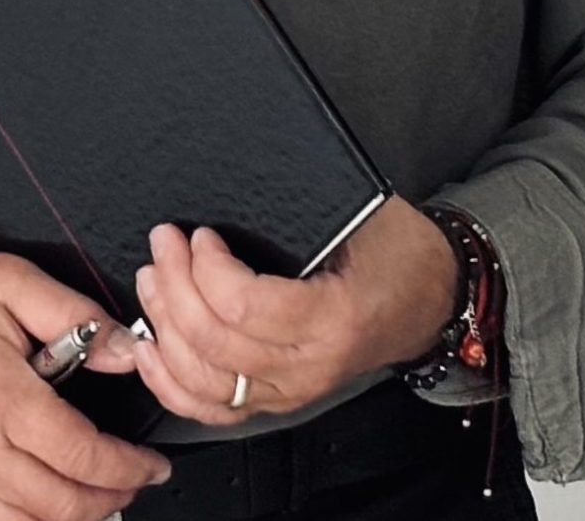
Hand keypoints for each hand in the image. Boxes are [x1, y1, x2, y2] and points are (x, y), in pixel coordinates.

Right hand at [0, 246, 172, 520]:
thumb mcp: (8, 280)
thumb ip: (73, 313)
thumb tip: (124, 349)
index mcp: (1, 398)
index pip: (81, 454)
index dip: (127, 466)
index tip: (153, 463)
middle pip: (61, 505)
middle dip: (112, 498)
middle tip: (137, 479)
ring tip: (102, 498)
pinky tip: (46, 512)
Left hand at [131, 196, 457, 425]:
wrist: (432, 300)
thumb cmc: (399, 251)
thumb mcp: (363, 214)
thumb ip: (306, 207)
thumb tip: (238, 175)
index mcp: (334, 317)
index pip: (247, 306)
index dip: (207, 270)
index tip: (200, 235)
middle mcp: (310, 365)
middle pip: (216, 342)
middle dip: (175, 287)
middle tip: (164, 244)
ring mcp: (293, 390)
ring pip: (207, 380)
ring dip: (166, 329)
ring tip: (152, 281)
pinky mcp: (279, 399)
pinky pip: (214, 409)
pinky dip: (173, 384)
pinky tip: (152, 351)